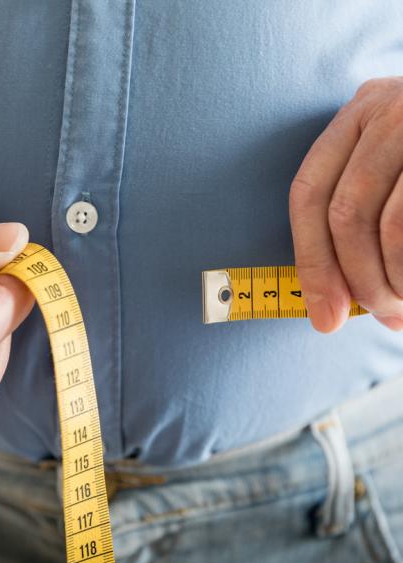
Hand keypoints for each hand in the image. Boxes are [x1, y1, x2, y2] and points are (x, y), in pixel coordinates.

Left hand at [289, 76, 402, 332]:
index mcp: (360, 112)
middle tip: (380, 314)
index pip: (308, 193)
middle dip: (357, 280)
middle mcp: (393, 107)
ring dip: (395, 282)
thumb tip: (330, 303)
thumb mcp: (396, 175)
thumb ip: (362, 219)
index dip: (311, 262)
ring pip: (392, 226)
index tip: (324, 316)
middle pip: (345, 213)